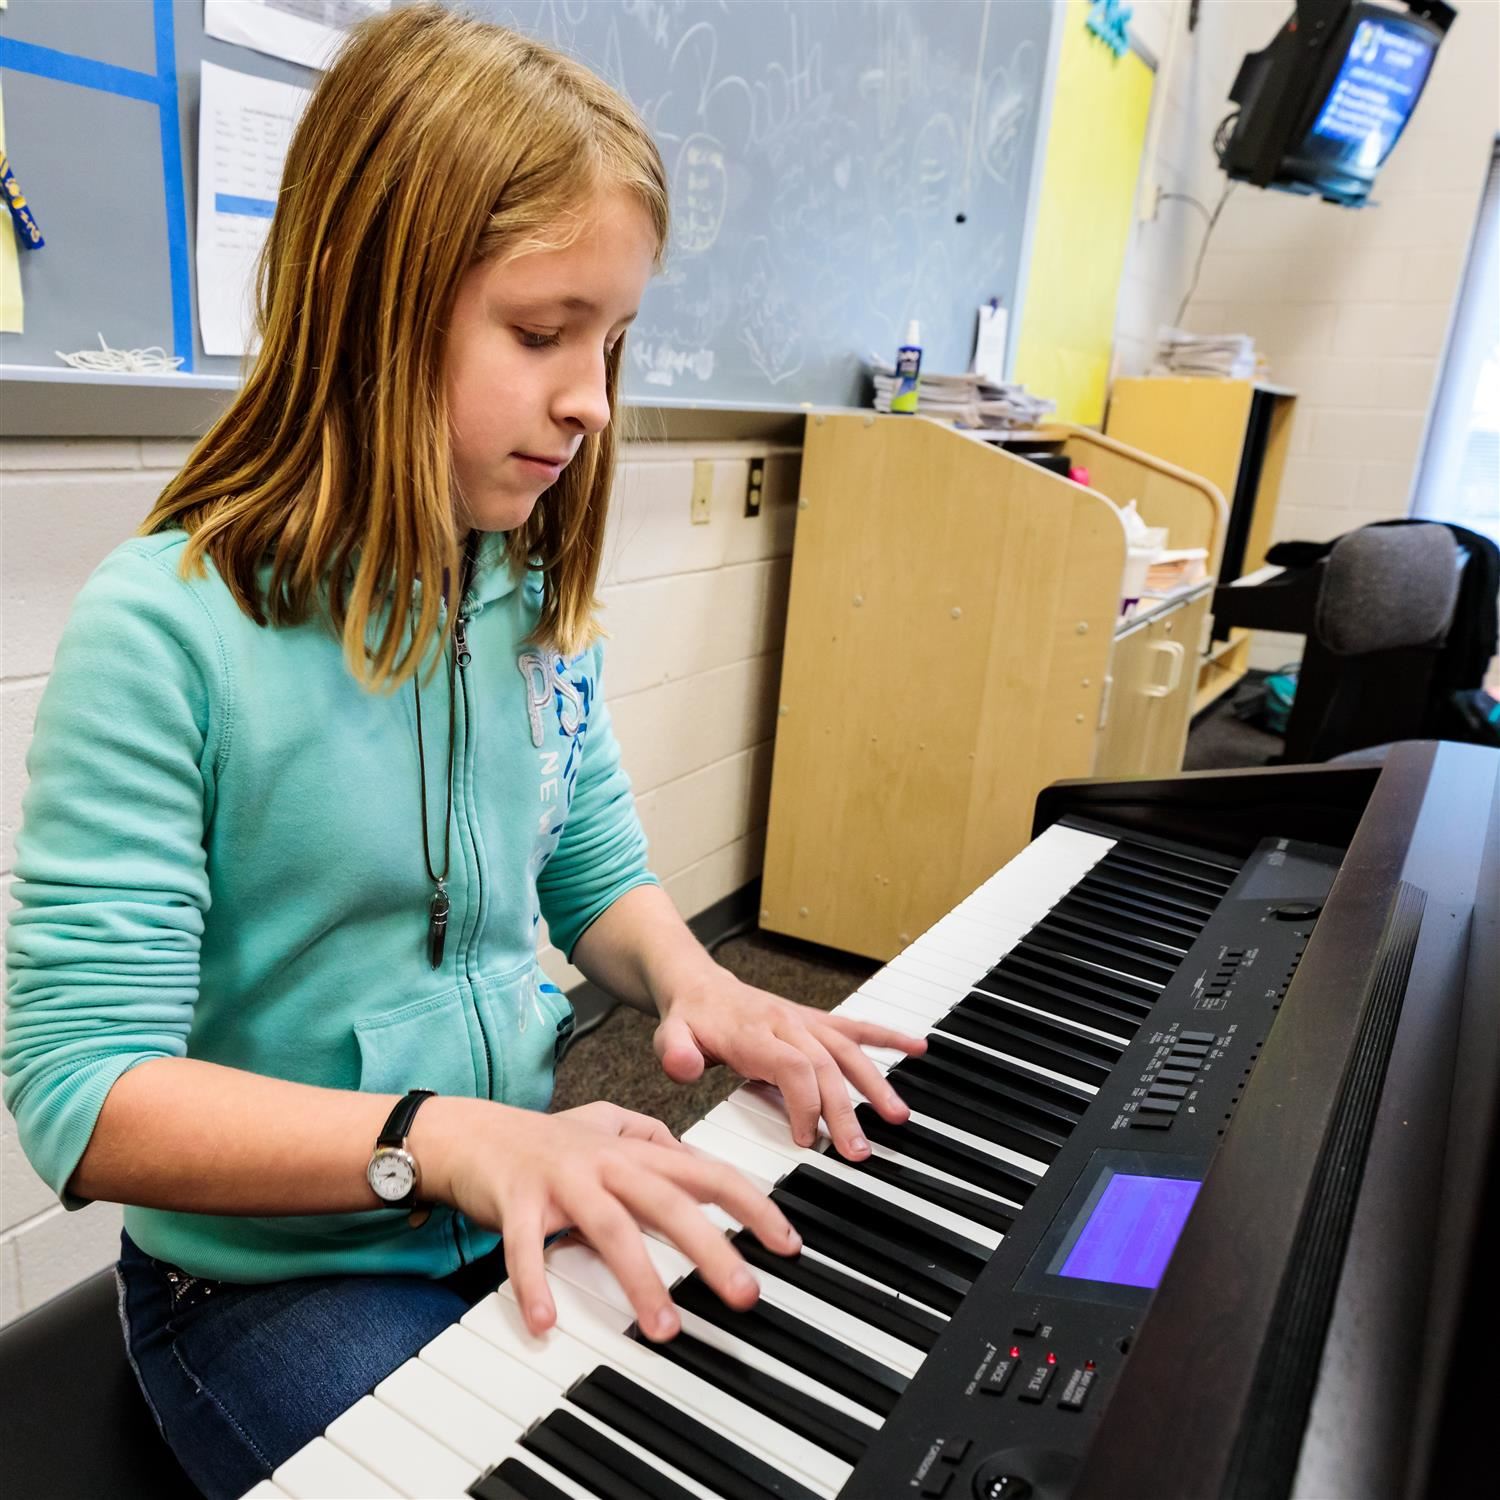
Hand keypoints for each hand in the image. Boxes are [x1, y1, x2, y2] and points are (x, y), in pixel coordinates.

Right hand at [419, 1098, 800, 1338]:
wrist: (470, 1132)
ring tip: (664, 1327)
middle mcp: (606, 1164)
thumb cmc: (544, 1139)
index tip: (787, 1244)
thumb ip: (653, 1136)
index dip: (752, 1206)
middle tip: (745, 1294)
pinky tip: (547, 1322)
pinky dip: (535, 1283)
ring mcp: (562, 1182)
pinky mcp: (517, 1202)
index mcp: (635, 1153)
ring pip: (611, 1227)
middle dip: (712, 1249)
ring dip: (639, 1278)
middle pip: (670, 1203)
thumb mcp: (607, 1125)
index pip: (708, 1173)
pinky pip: (526, 1247)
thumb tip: (694, 1154)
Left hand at [652, 971, 927, 1158]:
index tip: (806, 1140)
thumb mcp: (669, 1034)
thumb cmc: (689, 1018)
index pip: (793, 1067)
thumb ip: (675, 1051)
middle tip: (859, 1151)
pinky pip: (855, 1028)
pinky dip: (887, 1036)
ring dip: (875, 1083)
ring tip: (897, 1116)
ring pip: (847, 1051)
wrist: (698, 985)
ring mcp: (804, 1022)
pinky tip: (917, 1047)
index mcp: (754, 1032)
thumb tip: (685, 1066)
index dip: (805, 1103)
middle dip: (846, 1110)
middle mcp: (786, 1024)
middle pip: (826, 1066)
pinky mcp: (815, 1022)